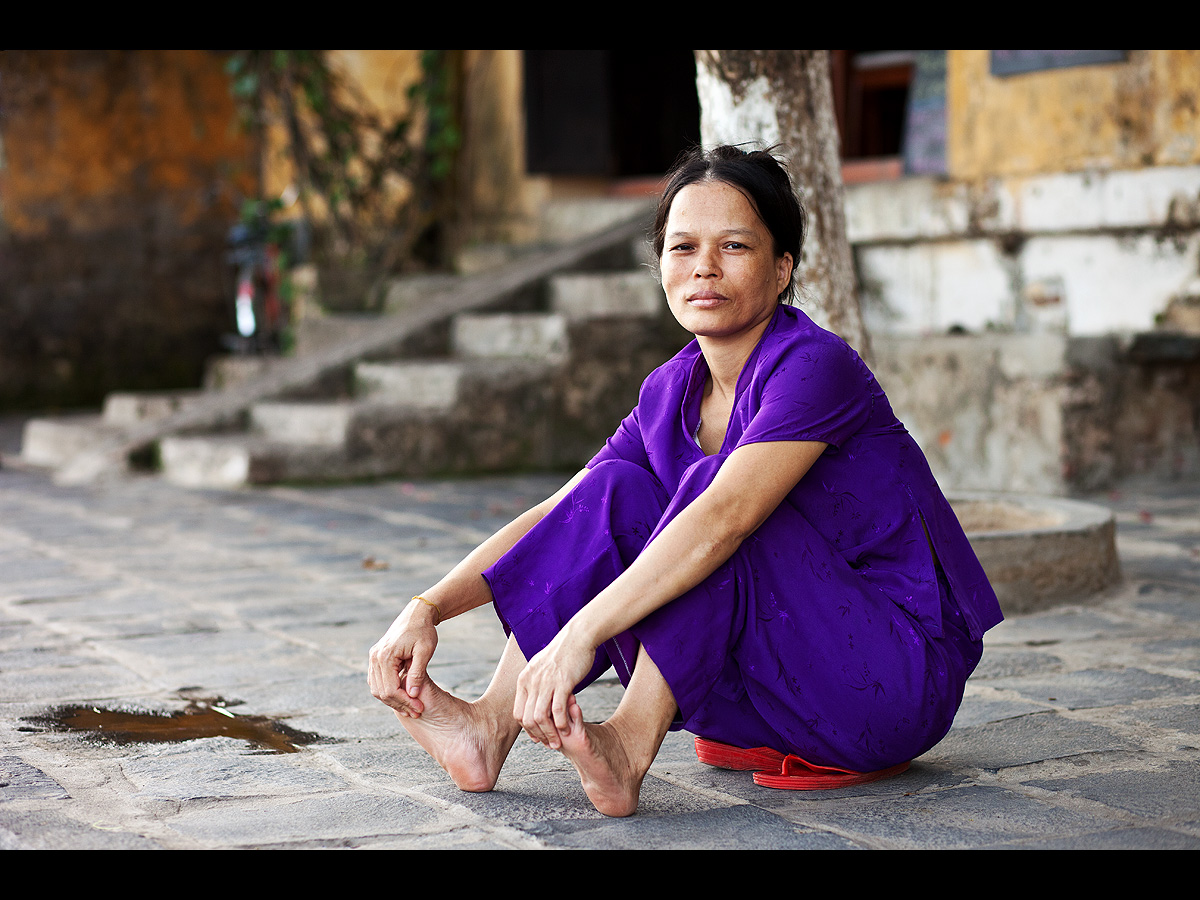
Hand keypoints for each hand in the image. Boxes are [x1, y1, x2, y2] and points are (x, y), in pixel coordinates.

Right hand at [368, 599, 438, 716]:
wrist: (417, 614)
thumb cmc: (423, 631)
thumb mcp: (425, 651)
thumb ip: (417, 673)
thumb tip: (413, 695)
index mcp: (385, 656)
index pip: (390, 689)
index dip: (405, 702)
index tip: (419, 708)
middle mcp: (375, 657)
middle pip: (381, 692)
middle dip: (399, 704)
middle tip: (417, 711)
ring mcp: (373, 657)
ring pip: (377, 689)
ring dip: (393, 700)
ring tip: (411, 707)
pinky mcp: (376, 658)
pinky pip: (377, 681)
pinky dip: (388, 691)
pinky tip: (403, 697)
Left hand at [513, 627, 594, 748]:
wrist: (578, 637)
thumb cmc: (563, 653)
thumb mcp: (540, 667)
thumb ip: (535, 683)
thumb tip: (533, 699)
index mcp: (524, 679)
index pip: (518, 712)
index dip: (527, 729)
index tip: (537, 737)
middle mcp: (531, 681)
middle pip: (528, 718)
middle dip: (538, 735)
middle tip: (549, 744)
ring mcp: (546, 682)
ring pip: (541, 717)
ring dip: (549, 733)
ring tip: (558, 742)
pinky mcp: (562, 682)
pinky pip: (557, 709)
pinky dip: (560, 723)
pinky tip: (566, 729)